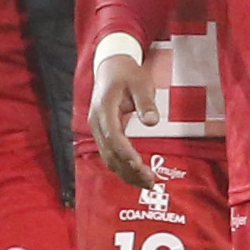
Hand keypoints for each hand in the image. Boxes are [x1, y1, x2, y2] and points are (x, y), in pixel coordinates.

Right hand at [91, 49, 155, 187]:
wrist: (111, 66)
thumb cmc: (127, 73)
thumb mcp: (141, 82)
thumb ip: (146, 102)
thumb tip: (152, 122)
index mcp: (104, 109)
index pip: (113, 137)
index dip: (126, 153)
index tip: (140, 164)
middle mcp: (97, 122)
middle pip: (110, 153)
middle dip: (129, 170)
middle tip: (149, 181)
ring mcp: (97, 129)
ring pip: (108, 158)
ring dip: (126, 173)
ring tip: (146, 183)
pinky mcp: (102, 133)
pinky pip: (110, 154)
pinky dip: (122, 167)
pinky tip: (136, 174)